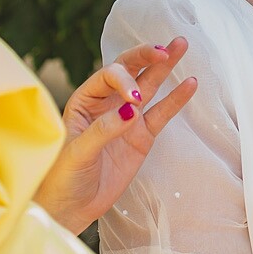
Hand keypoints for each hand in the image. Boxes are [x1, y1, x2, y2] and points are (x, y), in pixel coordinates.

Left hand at [36, 39, 198, 234]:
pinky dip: (176, 99)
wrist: (71, 208)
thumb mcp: (77, 153)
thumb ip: (103, 130)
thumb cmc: (62, 178)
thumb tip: (132, 111)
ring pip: (148, 86)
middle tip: (167, 47)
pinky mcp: (141, 136)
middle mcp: (107, 104)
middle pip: (129, 71)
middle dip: (147, 56)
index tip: (135, 99)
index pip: (108, 77)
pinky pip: (161, 113)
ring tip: (181, 46)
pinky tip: (190, 84)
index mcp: (84, 100)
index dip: (124, 81)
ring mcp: (127, 119)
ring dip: (164, 67)